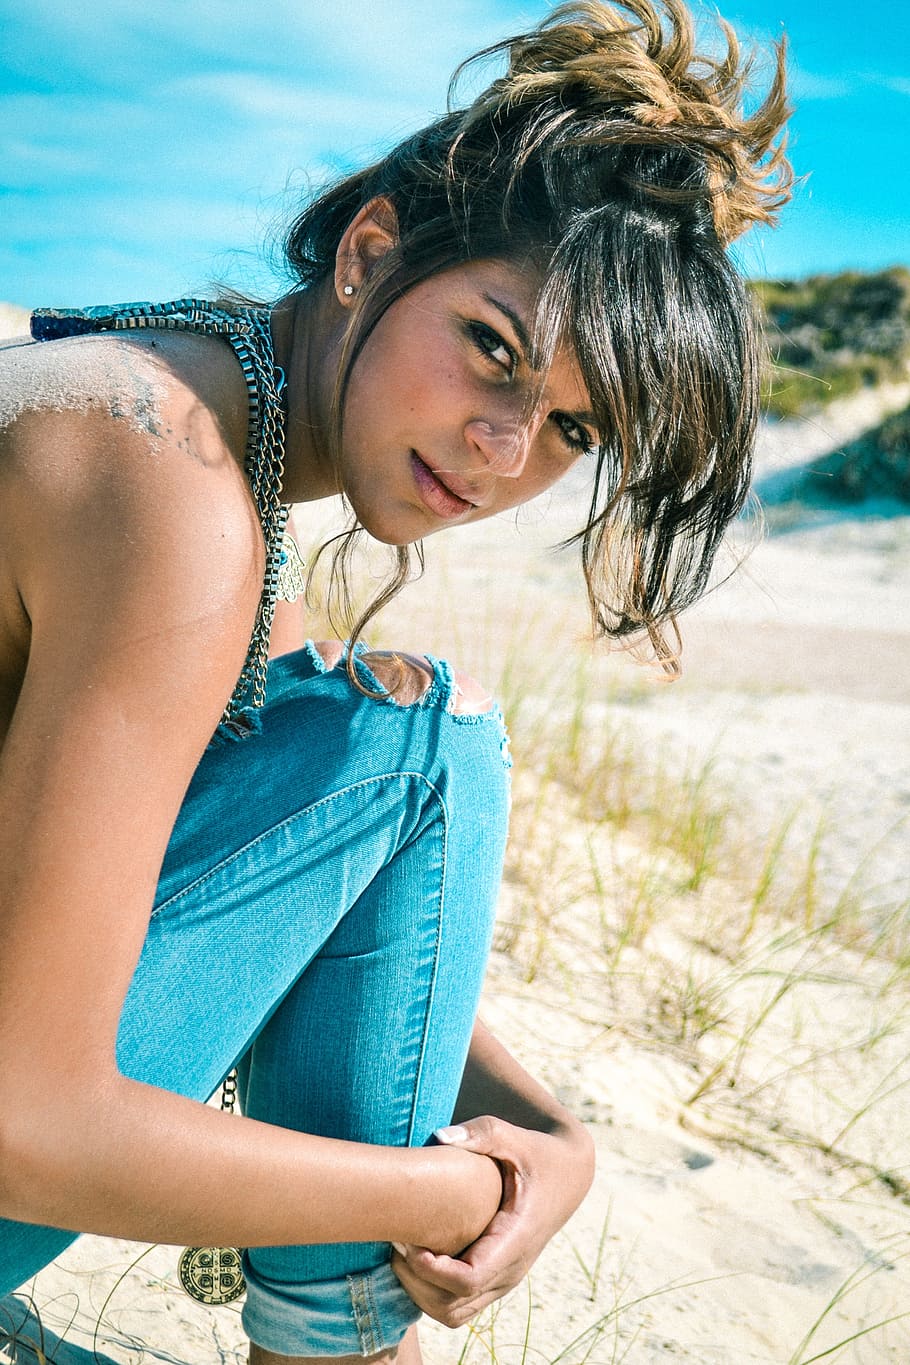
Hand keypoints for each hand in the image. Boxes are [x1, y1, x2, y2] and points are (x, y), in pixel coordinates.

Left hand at [390, 1114, 594, 1328]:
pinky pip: (458, 1305)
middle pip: (452, 1307)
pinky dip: (431, 1292)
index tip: (407, 1240)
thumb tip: (439, 1136)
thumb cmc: (537, 1153)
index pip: (467, 1279)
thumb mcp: (513, 1137)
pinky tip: (419, 1254)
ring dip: (420, 1292)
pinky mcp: (495, 1279)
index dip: (430, 1269)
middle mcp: (510, 1270)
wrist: (568, 1175)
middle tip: (396, 1242)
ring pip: (452, 1314)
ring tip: (403, 1251)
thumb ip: (481, 1134)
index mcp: (515, 1240)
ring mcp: (503, 1279)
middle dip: (416, 1282)